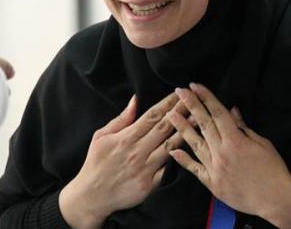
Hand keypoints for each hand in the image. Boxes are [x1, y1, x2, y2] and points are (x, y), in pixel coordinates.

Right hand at [59, 93, 186, 228]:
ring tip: (200, 119)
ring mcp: (144, 168)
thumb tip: (136, 99)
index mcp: (125, 138)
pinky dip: (180, 158)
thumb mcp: (101, 137)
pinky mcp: (149, 184)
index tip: (179, 93)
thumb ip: (121, 119)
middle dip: (181, 111)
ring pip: (170, 146)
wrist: (91, 196)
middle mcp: (137, 151)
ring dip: (186, 132)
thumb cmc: (96, 163)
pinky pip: (167, 169)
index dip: (167, 103)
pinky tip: (192, 149)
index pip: (152, 116)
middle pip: (164, 127)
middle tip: (195, 99)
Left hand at [168, 84, 290, 228]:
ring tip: (170, 114)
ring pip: (195, 144)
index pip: (218, 114)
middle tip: (179, 91)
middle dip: (191, 106)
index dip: (206, 98)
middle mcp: (222, 153)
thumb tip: (232, 111)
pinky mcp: (212, 184)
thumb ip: (244, 128)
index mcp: (236, 141)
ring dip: (181, 128)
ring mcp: (215, 169)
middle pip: (203, 125)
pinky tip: (173, 151)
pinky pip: (195, 169)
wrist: (275, 200)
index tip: (195, 86)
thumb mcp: (263, 144)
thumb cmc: (273, 170)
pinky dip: (183, 160)